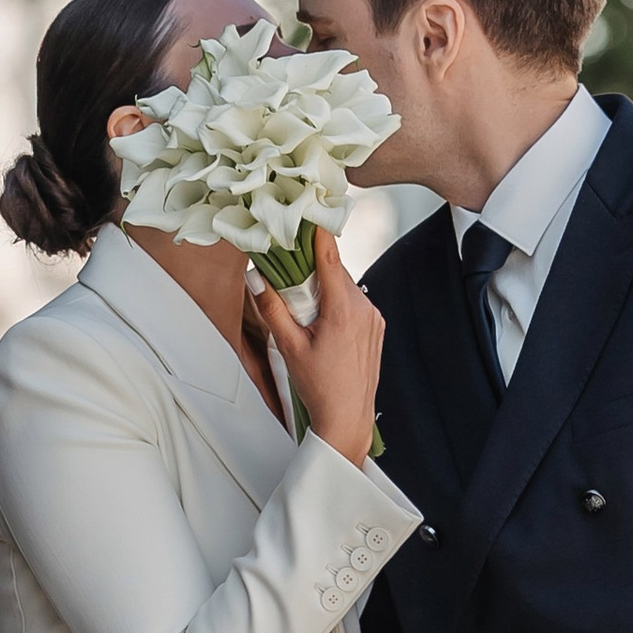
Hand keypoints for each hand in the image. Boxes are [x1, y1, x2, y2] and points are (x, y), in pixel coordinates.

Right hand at [254, 228, 383, 463]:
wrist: (347, 418)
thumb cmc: (319, 387)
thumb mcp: (289, 346)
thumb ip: (272, 308)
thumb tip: (255, 278)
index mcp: (343, 310)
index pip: (330, 257)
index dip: (318, 234)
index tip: (309, 214)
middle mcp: (365, 308)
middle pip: (335, 273)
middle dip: (313, 271)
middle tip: (291, 277)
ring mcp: (374, 318)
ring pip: (345, 288)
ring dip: (326, 289)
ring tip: (307, 310)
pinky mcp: (377, 327)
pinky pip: (355, 303)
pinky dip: (338, 304)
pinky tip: (324, 324)